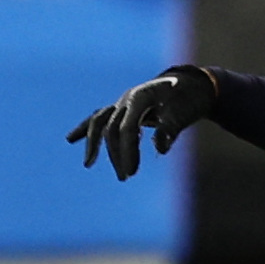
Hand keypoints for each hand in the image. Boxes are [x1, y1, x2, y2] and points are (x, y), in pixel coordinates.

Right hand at [66, 66, 214, 179]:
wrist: (193, 86)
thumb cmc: (189, 101)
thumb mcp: (183, 115)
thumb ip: (170, 130)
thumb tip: (160, 148)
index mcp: (141, 97)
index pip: (126, 128)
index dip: (127, 151)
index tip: (131, 173)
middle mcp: (127, 98)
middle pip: (111, 128)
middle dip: (116, 154)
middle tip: (126, 177)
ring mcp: (122, 101)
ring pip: (100, 122)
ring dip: (95, 145)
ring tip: (88, 164)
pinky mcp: (122, 107)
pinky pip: (100, 117)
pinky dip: (86, 128)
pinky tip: (70, 139)